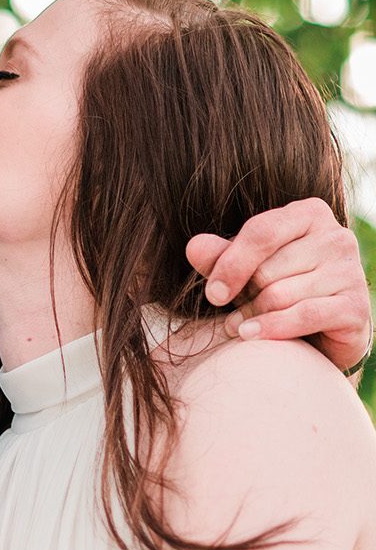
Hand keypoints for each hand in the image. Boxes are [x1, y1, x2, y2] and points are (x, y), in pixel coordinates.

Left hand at [187, 198, 372, 374]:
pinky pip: (303, 315)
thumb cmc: (279, 290)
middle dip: (244, 295)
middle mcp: (336, 236)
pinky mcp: (356, 307)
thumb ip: (221, 257)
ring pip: (280, 295)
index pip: (261, 232)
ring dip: (253, 315)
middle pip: (267, 269)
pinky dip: (272, 328)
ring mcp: (351, 271)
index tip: (213, 294)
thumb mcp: (246, 270)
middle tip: (238, 310)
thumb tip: (194, 247)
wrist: (320, 334)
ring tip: (243, 325)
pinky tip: (250, 335)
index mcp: (309, 214)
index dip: (230, 265)